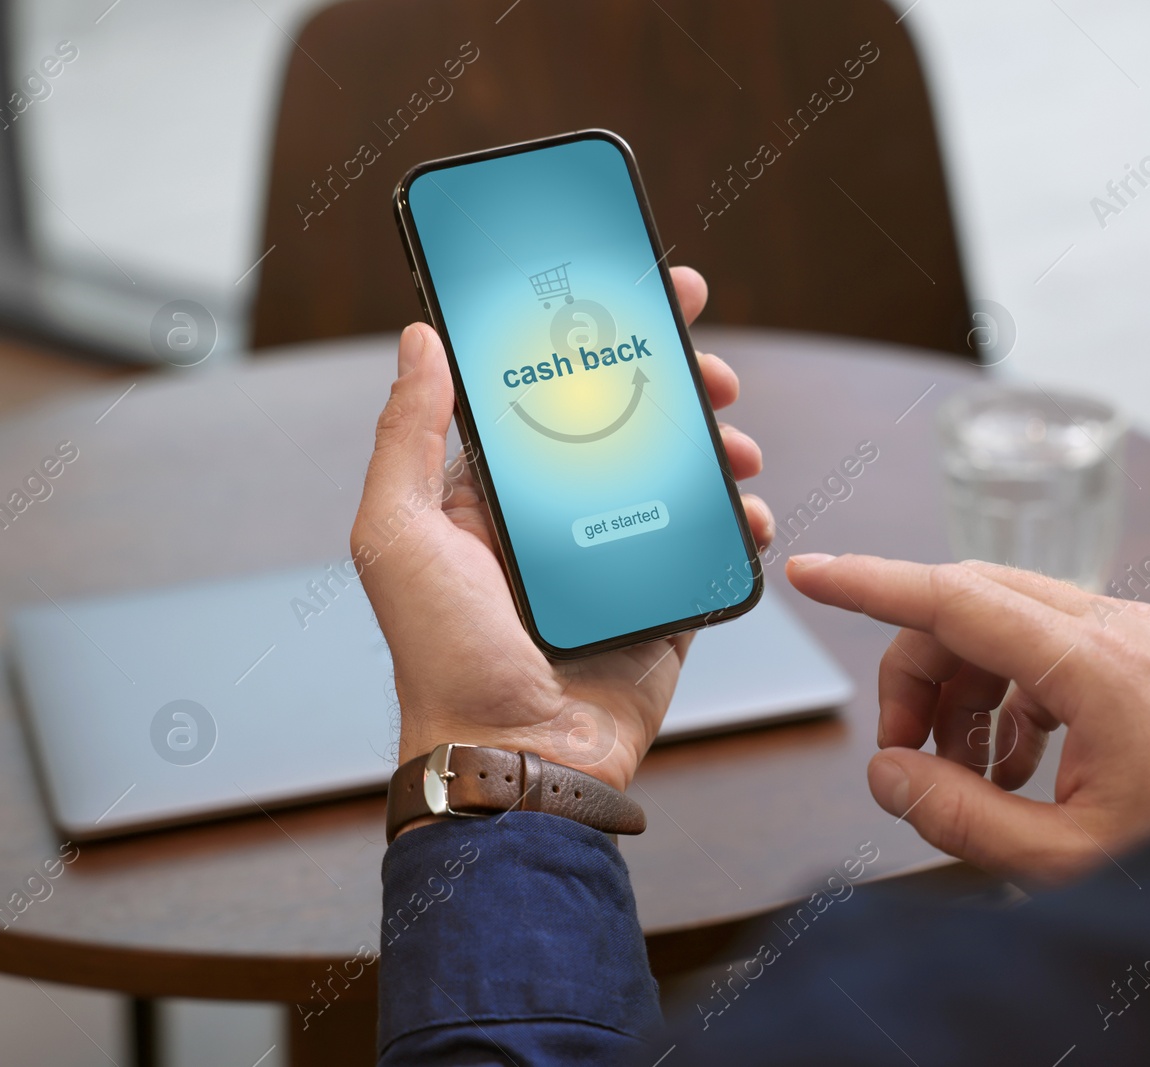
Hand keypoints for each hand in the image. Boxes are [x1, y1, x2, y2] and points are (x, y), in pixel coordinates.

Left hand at [353, 267, 773, 795]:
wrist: (515, 761)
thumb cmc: (444, 659)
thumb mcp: (400, 534)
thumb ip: (408, 436)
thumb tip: (419, 340)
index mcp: (495, 493)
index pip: (549, 392)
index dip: (594, 338)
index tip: (635, 292)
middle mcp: (557, 519)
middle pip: (629, 425)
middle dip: (677, 385)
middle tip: (709, 370)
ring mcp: (615, 560)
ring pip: (679, 478)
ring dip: (717, 450)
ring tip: (735, 450)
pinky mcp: (661, 602)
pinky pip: (710, 547)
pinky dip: (739, 524)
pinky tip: (748, 514)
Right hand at [786, 554, 1149, 882]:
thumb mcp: (1066, 857)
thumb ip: (959, 814)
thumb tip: (887, 774)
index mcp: (1098, 665)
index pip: (954, 599)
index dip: (870, 584)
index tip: (812, 572)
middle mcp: (1122, 628)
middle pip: (973, 607)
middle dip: (918, 672)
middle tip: (904, 758)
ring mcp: (1145, 634)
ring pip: (1012, 625)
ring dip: (966, 690)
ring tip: (967, 775)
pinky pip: (1057, 648)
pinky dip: (1016, 695)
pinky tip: (1020, 766)